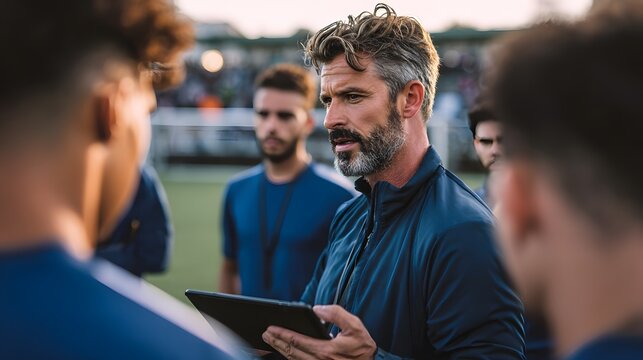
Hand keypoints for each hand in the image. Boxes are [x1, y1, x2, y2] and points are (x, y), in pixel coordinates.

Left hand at [262, 305, 376, 359]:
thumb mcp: (354, 325)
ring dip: (280, 350)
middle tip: (265, 334)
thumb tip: (317, 309)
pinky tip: (285, 351)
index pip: (298, 341)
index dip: (282, 334)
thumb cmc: (363, 346)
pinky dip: (290, 358)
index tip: (271, 328)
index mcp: (327, 350)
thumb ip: (336, 314)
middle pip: (291, 352)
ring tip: (270, 341)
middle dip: (276, 342)